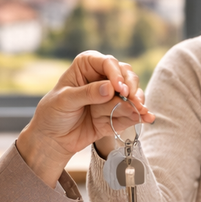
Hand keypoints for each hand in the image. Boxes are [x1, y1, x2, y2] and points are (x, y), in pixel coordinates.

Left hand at [17, 51, 154, 186]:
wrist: (53, 138)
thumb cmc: (53, 113)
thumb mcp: (65, 100)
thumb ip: (87, 93)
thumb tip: (109, 88)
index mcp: (87, 65)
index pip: (108, 63)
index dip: (116, 74)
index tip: (119, 88)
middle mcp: (102, 77)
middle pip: (126, 75)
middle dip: (131, 88)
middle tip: (132, 100)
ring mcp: (111, 95)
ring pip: (132, 92)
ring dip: (137, 101)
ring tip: (140, 111)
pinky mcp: (116, 112)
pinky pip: (132, 111)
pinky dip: (140, 114)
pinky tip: (148, 118)